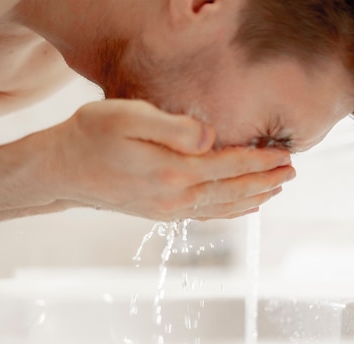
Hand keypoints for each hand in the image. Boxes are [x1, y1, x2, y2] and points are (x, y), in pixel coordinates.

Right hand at [43, 99, 294, 219]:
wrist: (60, 171)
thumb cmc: (91, 136)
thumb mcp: (129, 117)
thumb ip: (175, 128)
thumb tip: (212, 137)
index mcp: (174, 171)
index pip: (231, 165)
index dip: (261, 159)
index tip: (285, 153)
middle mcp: (176, 196)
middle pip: (233, 189)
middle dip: (266, 180)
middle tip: (292, 171)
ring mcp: (168, 209)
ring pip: (223, 206)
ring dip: (253, 197)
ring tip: (276, 189)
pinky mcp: (160, 213)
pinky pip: (206, 215)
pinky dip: (230, 212)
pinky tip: (241, 208)